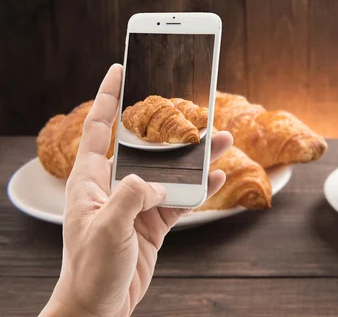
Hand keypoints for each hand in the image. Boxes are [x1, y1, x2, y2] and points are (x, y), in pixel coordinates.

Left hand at [40, 64, 232, 316]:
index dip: (107, 96)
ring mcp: (137, 203)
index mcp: (91, 181)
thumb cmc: (90, 269)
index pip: (99, 128)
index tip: (118, 69)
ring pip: (171, 171)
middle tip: (191, 105)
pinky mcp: (154, 222)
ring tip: (222, 139)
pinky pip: (181, 198)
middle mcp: (115, 186)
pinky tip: (216, 176)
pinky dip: (200, 188)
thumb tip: (157, 180)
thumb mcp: (106, 229)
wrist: (100, 308)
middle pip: (146, 146)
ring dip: (195, 157)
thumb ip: (132, 196)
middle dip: (169, 125)